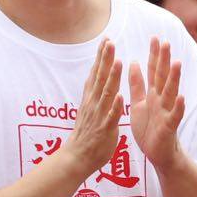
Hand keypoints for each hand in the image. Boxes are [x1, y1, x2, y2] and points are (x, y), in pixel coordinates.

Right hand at [61, 38, 123, 175]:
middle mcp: (93, 103)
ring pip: (106, 93)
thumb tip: (96, 76)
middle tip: (110, 41)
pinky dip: (114, 106)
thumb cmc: (87, 133)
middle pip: (100, 77)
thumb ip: (94, 92)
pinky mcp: (104, 129)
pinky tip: (119, 96)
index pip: (97, 73)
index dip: (101, 56)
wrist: (77, 157)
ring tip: (117, 61)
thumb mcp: (89, 108)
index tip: (106, 39)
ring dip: (112, 77)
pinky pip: (111, 116)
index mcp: (91, 98)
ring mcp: (98, 115)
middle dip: (105, 59)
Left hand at [128, 36, 184, 171]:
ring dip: (174, 79)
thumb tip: (133, 62)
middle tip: (166, 42)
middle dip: (165, 61)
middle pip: (163, 77)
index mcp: (153, 94)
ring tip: (176, 63)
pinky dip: (178, 107)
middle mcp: (162, 100)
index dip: (155, 55)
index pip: (154, 71)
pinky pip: (175, 115)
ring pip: (171, 93)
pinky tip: (181, 97)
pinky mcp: (169, 127)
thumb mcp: (139, 103)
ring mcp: (167, 112)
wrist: (157, 153)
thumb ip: (137, 84)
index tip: (155, 38)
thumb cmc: (149, 128)